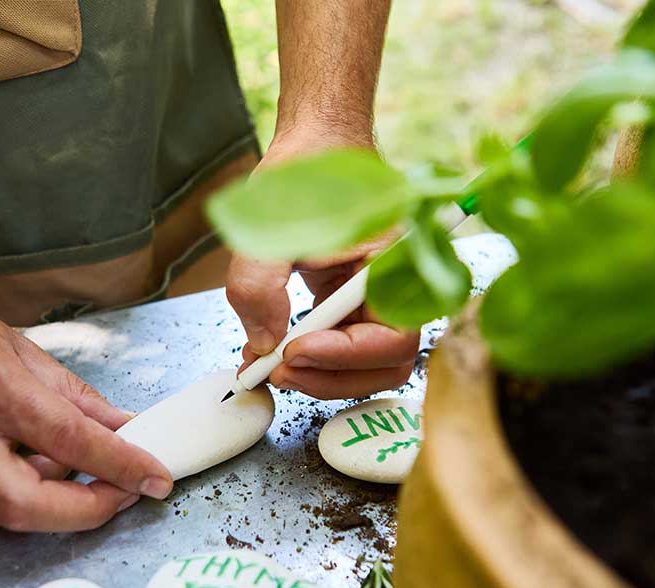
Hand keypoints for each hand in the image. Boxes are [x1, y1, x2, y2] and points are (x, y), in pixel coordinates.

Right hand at [0, 238, 173, 531]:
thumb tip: (125, 430)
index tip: (154, 478)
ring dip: (45, 502)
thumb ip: (76, 399)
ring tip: (67, 471)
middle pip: (23, 506)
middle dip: (82, 511)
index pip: (68, 439)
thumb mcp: (20, 348)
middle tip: (117, 496)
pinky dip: (0, 490)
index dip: (120, 466)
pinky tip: (11, 463)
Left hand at [225, 130, 419, 399]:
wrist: (314, 142)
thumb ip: (260, 285)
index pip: (393, 336)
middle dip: (331, 377)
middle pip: (385, 364)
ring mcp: (372, 299)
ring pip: (364, 365)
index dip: (345, 355)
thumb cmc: (304, 172)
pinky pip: (338, 347)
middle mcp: (394, 287)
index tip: (293, 349)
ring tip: (267, 368)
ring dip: (319, 377)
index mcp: (395, 264)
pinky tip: (267, 355)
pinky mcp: (348, 304)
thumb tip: (264, 343)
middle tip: (276, 372)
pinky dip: (307, 361)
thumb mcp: (269, 226)